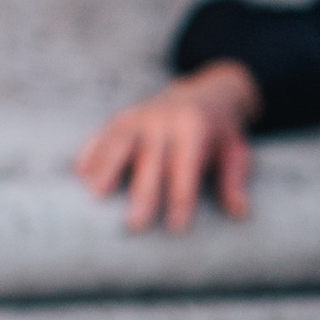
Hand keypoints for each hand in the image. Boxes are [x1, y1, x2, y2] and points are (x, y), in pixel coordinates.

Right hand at [73, 61, 261, 232]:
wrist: (206, 92)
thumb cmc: (221, 133)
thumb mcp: (235, 151)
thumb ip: (234, 180)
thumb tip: (240, 212)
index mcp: (194, 127)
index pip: (186, 167)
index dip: (182, 198)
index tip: (176, 228)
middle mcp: (163, 119)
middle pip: (149, 159)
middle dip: (142, 193)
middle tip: (133, 226)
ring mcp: (138, 115)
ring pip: (119, 143)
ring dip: (105, 169)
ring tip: (94, 198)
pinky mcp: (121, 116)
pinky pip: (102, 134)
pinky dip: (90, 153)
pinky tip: (79, 175)